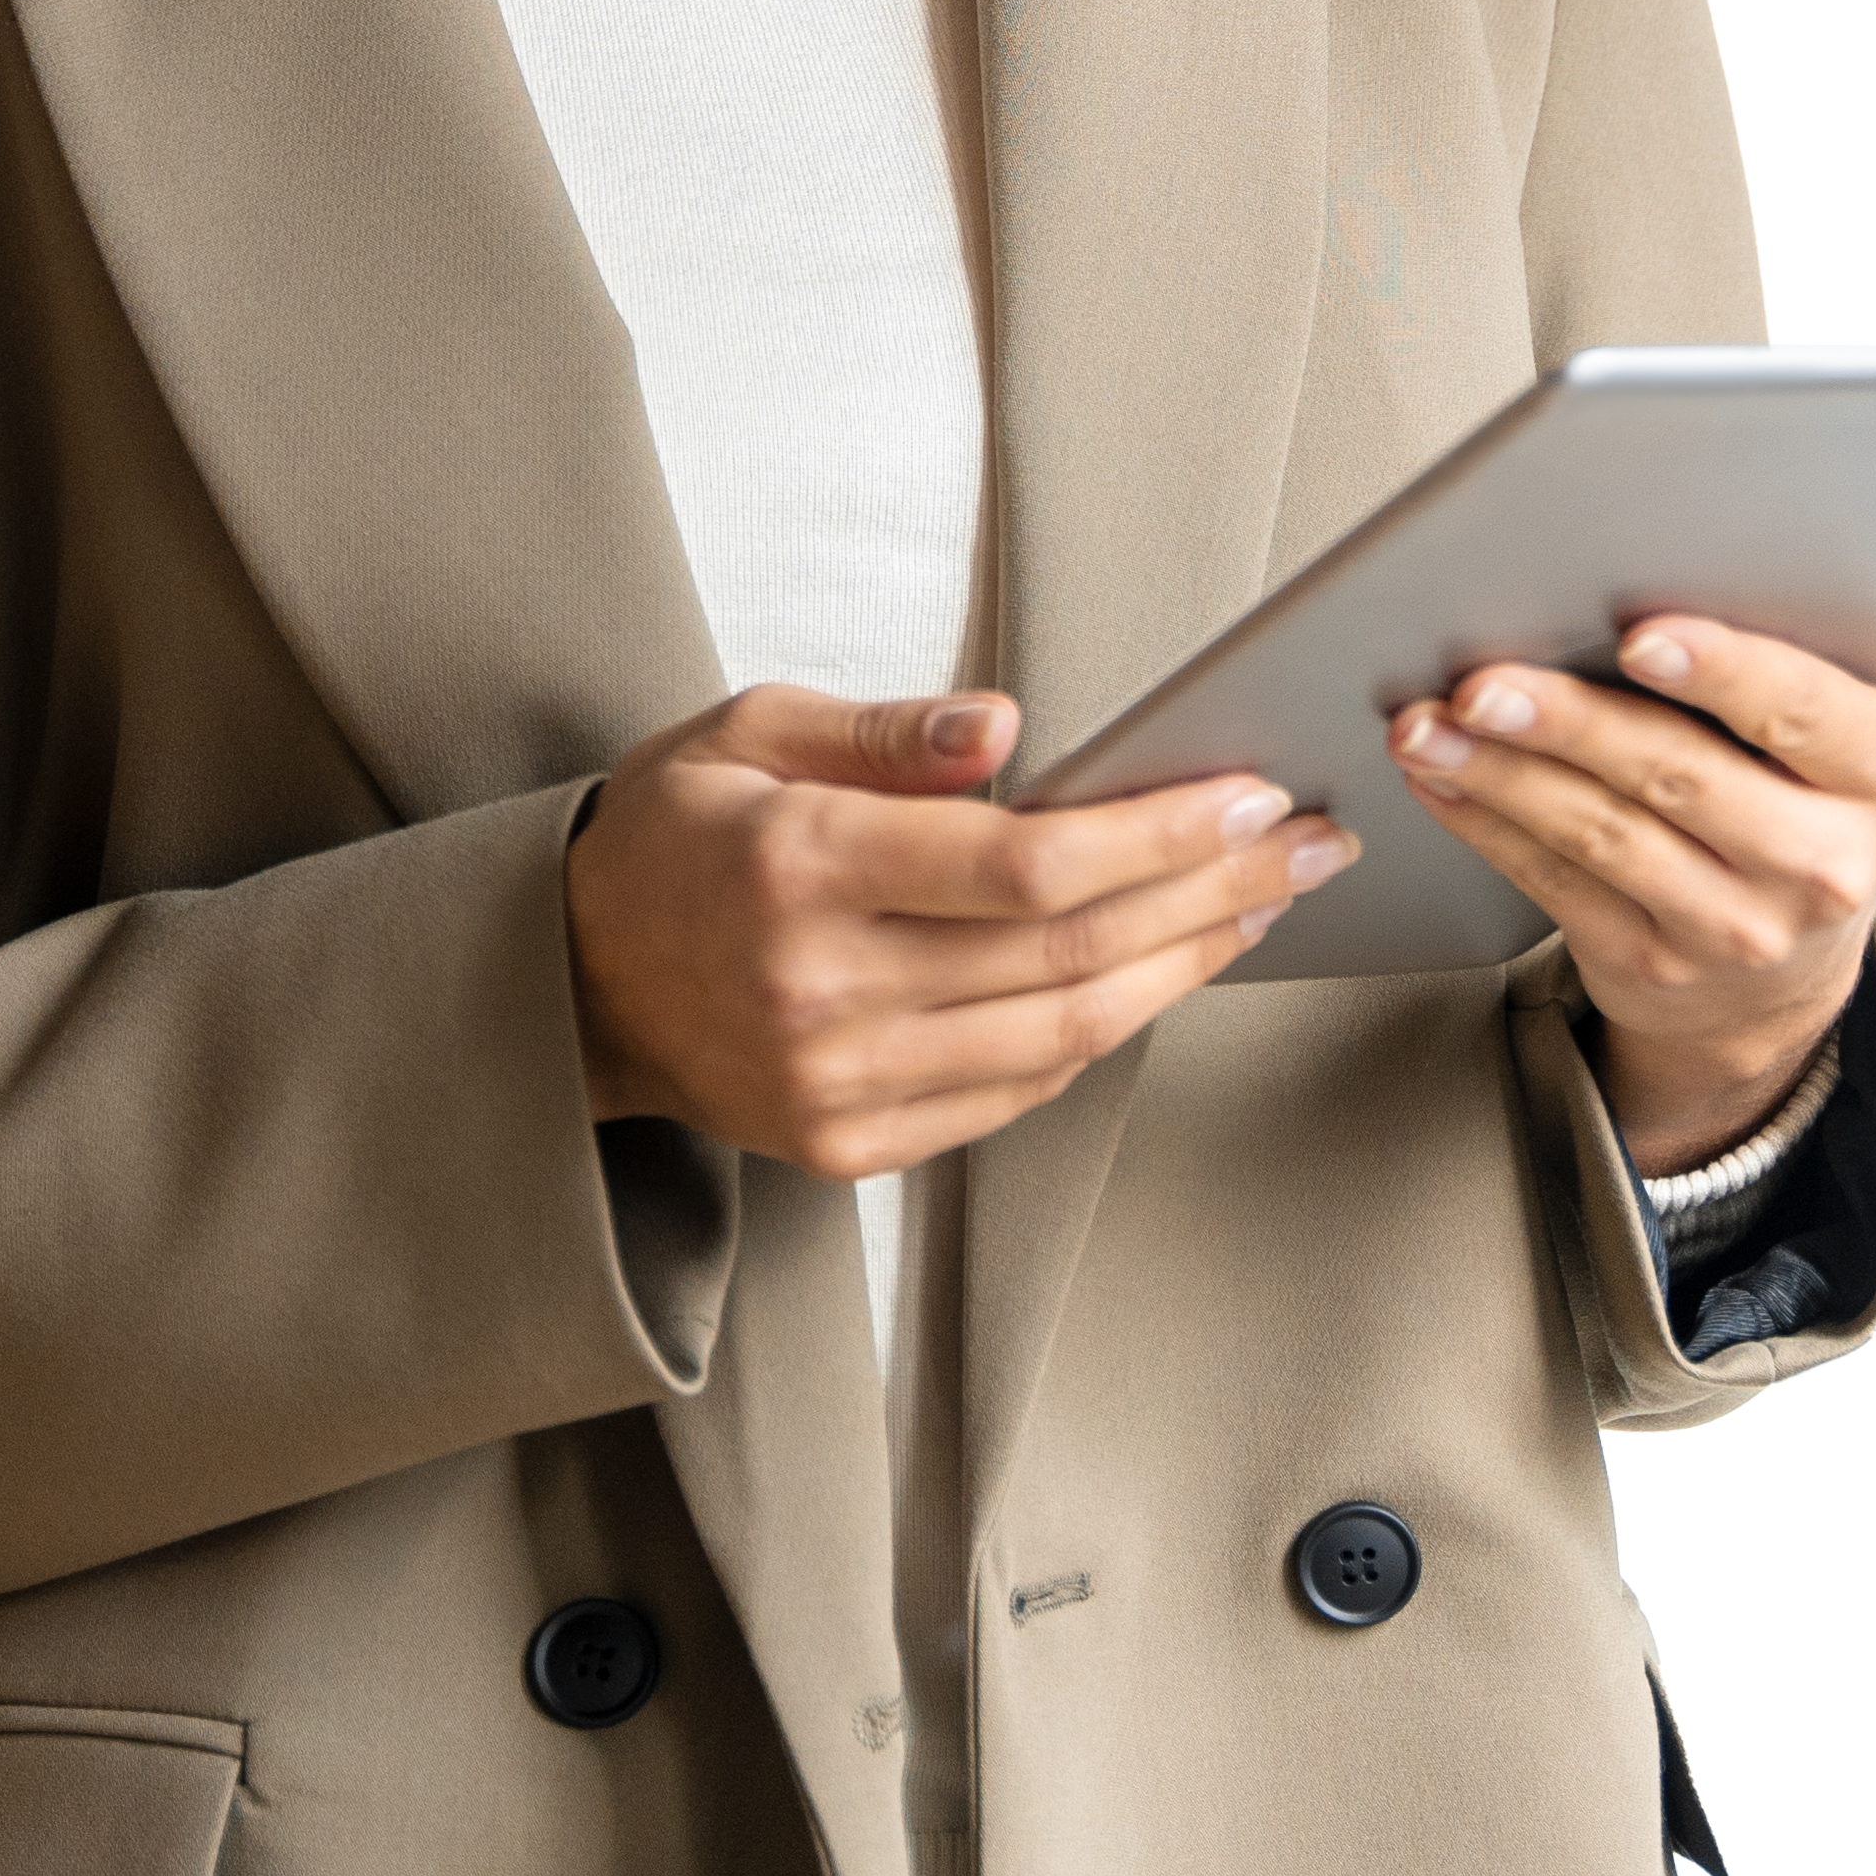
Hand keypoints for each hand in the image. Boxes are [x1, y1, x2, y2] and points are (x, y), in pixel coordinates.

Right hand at [566, 684, 1359, 1180]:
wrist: (573, 987)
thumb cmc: (677, 835)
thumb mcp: (747, 730)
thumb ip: (882, 730)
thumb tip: (1009, 729)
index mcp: (797, 865)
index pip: (1021, 865)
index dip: (1155, 835)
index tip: (1246, 795)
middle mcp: (822, 988)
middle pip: (1067, 955)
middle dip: (1209, 894)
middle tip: (1303, 844)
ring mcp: (838, 1084)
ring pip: (1061, 1037)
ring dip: (1180, 969)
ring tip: (1257, 905)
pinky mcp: (851, 1147)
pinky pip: (1015, 1093)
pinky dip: (1100, 1032)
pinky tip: (1156, 970)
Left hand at [1386, 620, 1875, 1170]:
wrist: (1786, 967)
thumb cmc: (1808, 795)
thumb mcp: (1853, 722)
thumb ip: (1824, 637)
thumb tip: (1742, 529)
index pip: (1805, 711)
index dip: (1725, 670)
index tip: (1641, 636)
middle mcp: (1826, 862)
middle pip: (1680, 775)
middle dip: (1568, 720)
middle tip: (1484, 680)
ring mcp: (1739, 928)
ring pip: (1601, 834)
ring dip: (1500, 771)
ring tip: (1429, 722)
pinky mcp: (1656, 965)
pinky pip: (1554, 883)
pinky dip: (1485, 822)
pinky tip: (1442, 775)